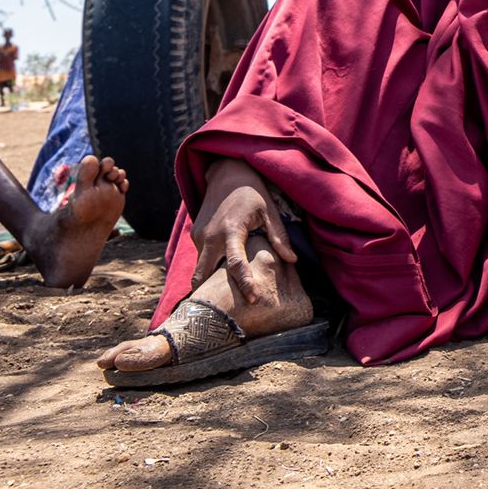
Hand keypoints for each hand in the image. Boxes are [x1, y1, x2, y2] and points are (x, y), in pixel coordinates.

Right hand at [189, 160, 296, 303]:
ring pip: (200, 269)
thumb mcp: (270, 211)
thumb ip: (278, 236)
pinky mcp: (195, 235)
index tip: (252, 301)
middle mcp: (210, 237)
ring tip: (222, 301)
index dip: (244, 284)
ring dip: (209, 283)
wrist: (227, 174)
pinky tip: (220, 277)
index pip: (236, 264)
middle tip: (227, 314)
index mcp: (231, 230)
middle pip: (205, 275)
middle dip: (212, 294)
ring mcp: (199, 237)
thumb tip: (292, 260)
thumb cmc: (252, 193)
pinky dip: (209, 269)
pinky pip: (201, 259)